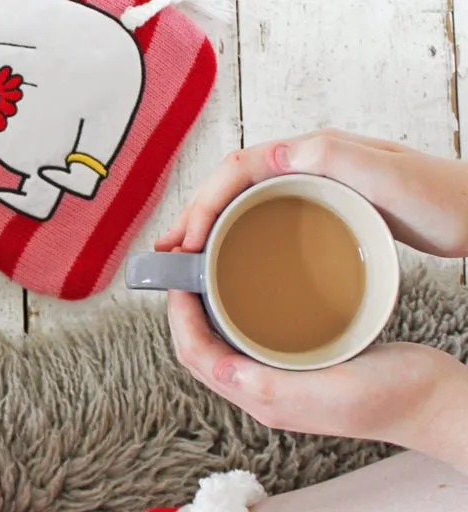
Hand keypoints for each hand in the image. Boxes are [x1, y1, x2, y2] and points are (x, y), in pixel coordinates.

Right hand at [157, 129, 467, 257]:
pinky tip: (225, 262)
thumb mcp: (388, 177)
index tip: (182, 240)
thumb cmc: (440, 197)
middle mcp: (306, 166)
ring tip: (181, 259)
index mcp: (313, 154)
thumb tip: (270, 155)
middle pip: (231, 186)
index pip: (238, 168)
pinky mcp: (317, 212)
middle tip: (166, 254)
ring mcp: (310, 189)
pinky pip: (260, 221)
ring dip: (206, 229)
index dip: (203, 202)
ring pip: (241, 204)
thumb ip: (333, 157)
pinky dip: (232, 240)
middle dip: (192, 216)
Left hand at [169, 291, 467, 470]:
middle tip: (184, 267)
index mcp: (262, 399)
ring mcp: (279, 378)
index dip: (179, 319)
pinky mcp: (299, 364)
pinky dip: (235, 312)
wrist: (433, 401)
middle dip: (184, 312)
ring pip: (222, 343)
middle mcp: (262, 391)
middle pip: (201, 350)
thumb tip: (221, 373)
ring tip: (204, 271)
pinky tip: (246, 288)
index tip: (177, 277)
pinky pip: (250, 337)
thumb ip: (273, 387)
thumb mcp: (331, 391)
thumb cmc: (391, 397)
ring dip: (205, 311)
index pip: (197, 357)